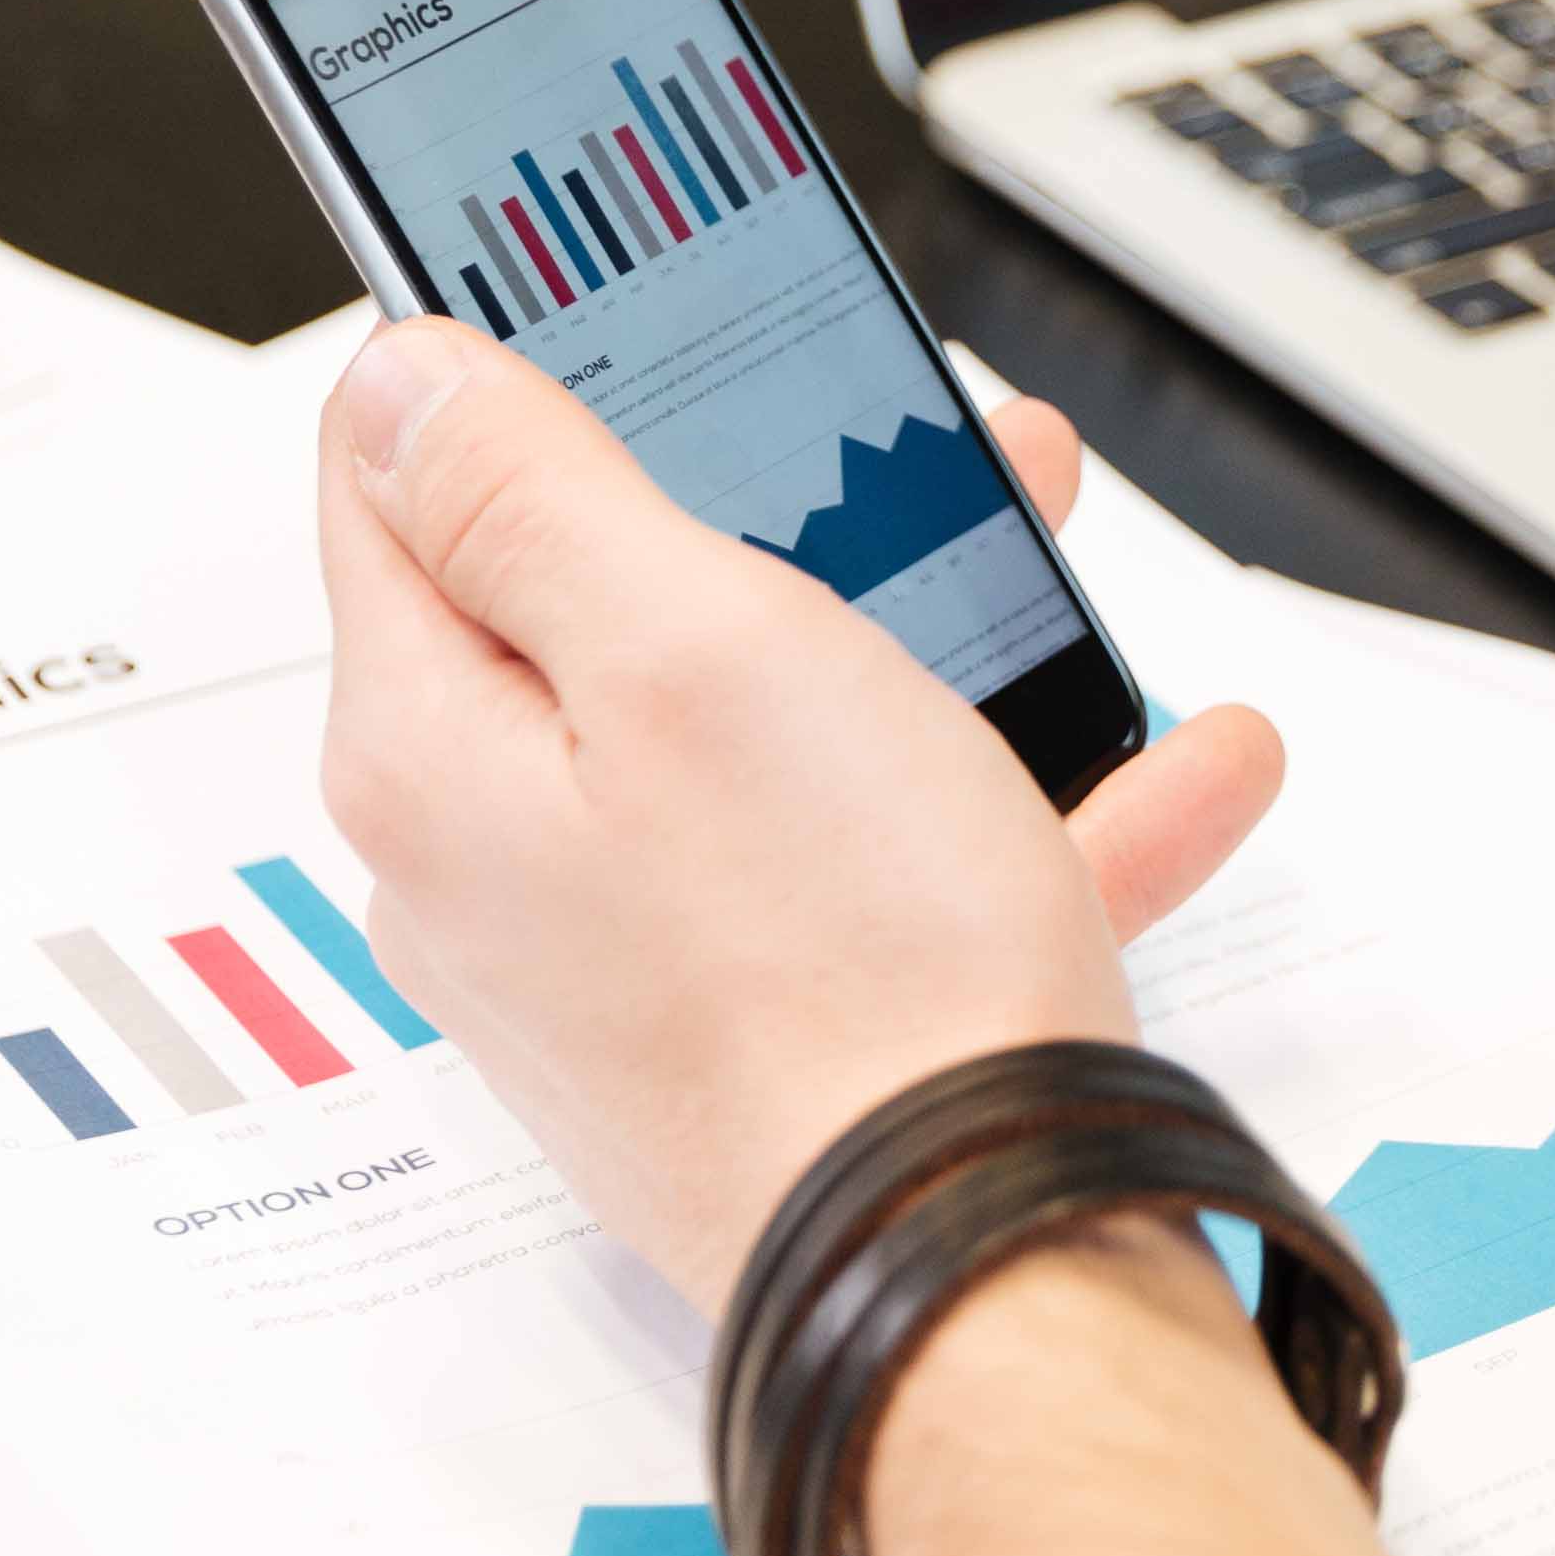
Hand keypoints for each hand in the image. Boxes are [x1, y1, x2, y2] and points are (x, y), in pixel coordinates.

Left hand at [311, 319, 1283, 1306]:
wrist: (980, 1266)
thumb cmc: (845, 968)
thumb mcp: (691, 645)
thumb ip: (532, 497)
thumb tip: (398, 377)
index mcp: (440, 749)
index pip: (390, 489)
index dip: (492, 365)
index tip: (595, 289)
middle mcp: (497, 860)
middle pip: (592, 604)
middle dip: (753, 496)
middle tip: (888, 427)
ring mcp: (626, 956)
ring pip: (754, 729)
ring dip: (907, 636)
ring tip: (1047, 566)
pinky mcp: (751, 1029)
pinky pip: (865, 867)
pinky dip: (1001, 802)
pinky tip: (1164, 767)